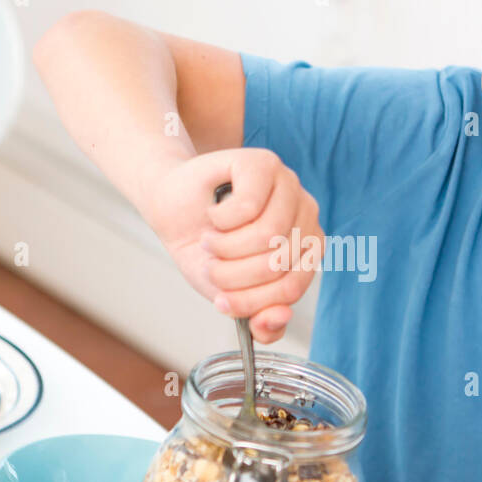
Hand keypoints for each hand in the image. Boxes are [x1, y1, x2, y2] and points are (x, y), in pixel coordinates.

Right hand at [142, 148, 320, 344]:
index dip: (251, 302)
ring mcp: (290, 185)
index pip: (292, 287)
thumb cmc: (206, 249)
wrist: (172, 209)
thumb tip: (279, 318)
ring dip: (225, 247)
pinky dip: (222, 220)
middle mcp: (307, 214)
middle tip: (211, 265)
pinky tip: (215, 215)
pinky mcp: (265, 163)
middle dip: (232, 275)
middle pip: (278, 264)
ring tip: (211, 241)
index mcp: (308, 248)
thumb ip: (259, 316)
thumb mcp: (229, 293)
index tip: (220, 302)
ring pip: (268, 236)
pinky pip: (250, 206)